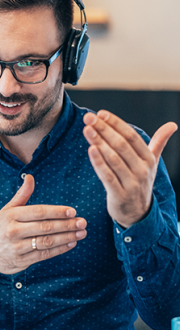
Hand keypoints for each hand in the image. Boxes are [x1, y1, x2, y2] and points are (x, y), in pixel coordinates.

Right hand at [0, 175, 86, 273]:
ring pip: (47, 242)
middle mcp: (14, 231)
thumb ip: (22, 194)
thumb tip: (30, 177)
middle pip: (46, 227)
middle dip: (67, 225)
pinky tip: (71, 244)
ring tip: (81, 233)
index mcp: (13, 215)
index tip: (72, 211)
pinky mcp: (21, 261)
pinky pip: (43, 255)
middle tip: (82, 222)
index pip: (39, 212)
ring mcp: (17, 247)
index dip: (57, 211)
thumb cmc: (1, 226)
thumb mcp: (8, 209)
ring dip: (67, 237)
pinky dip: (59, 250)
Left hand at [83, 110, 176, 227]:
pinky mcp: (119, 195)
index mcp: (149, 159)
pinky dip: (98, 163)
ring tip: (87, 129)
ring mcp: (131, 184)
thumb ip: (159, 142)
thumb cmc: (141, 182)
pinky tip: (90, 149)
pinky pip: (107, 176)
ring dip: (99, 142)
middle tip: (88, 118)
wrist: (138, 213)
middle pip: (121, 145)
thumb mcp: (152, 163)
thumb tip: (172, 125)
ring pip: (113, 159)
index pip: (131, 136)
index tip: (101, 113)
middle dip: (104, 130)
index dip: (116, 124)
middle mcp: (142, 170)